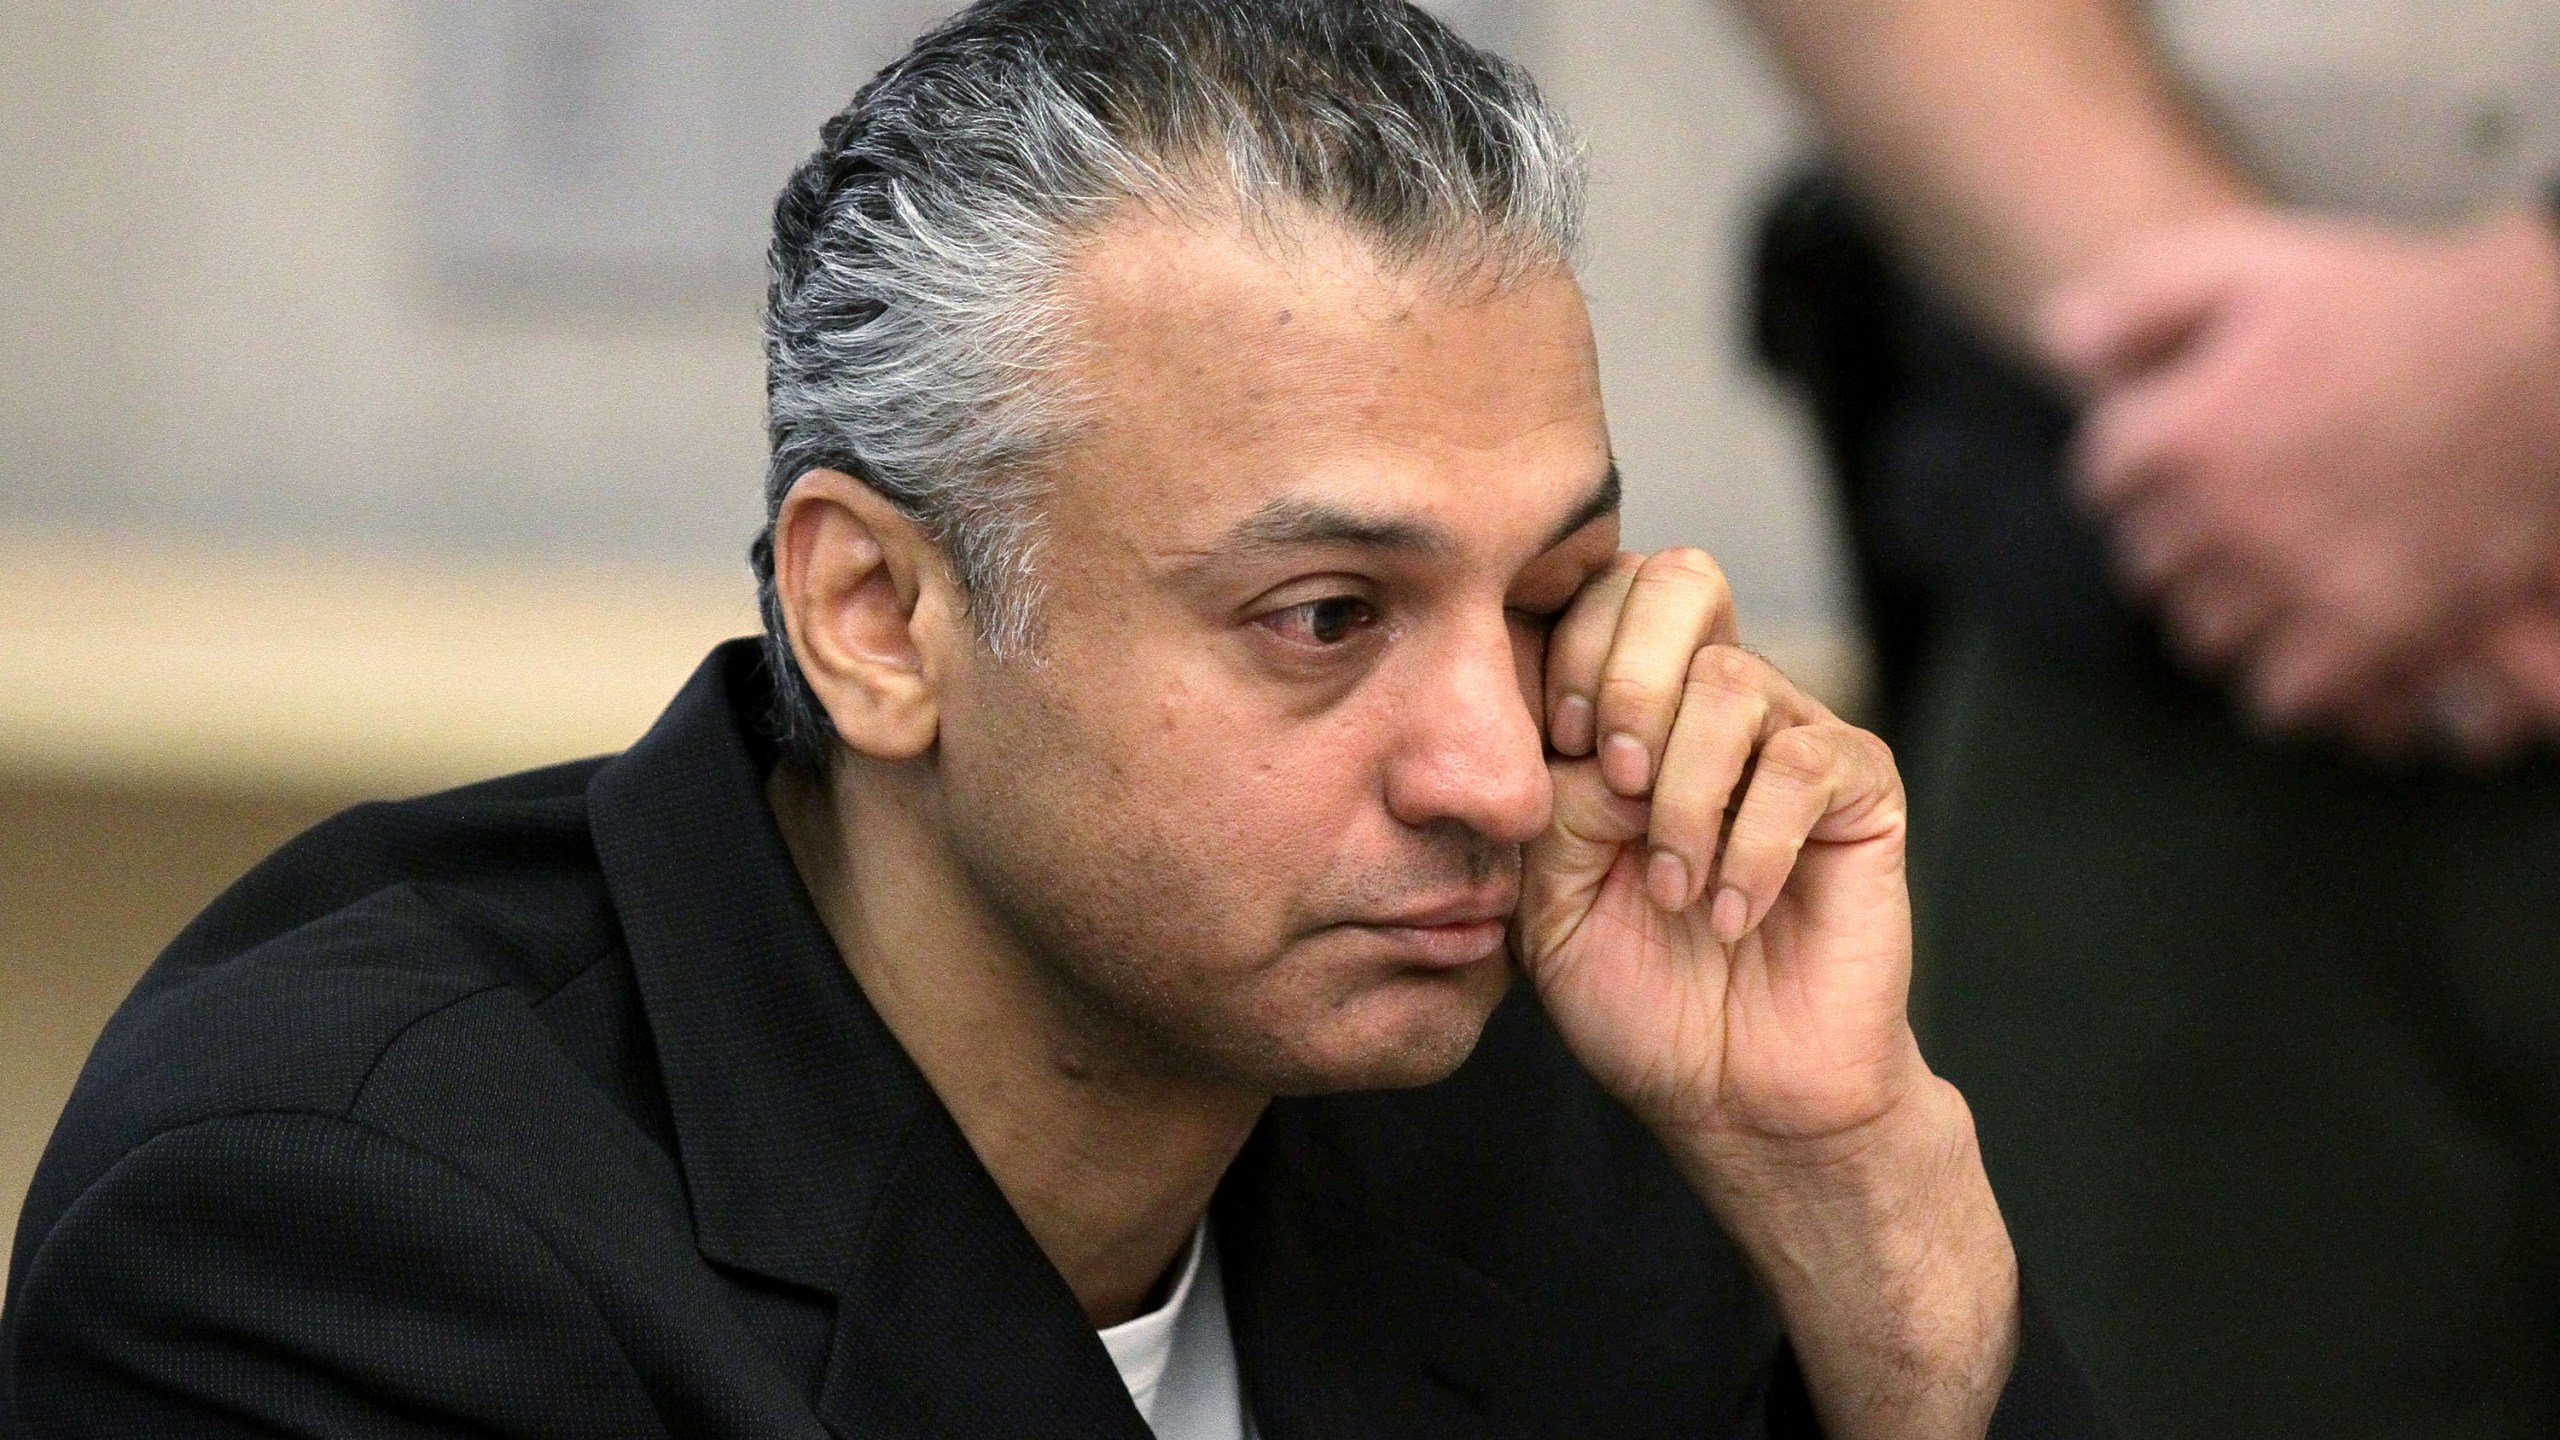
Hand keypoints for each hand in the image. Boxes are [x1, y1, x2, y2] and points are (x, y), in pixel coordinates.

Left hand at [1515, 549, 1918, 1147]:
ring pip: (1732, 680)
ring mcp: (1788, 738)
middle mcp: (1709, 705)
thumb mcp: (1546, 896)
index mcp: (1626, 709)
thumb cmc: (1633, 993)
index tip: (1555, 745)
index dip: (1572, 646)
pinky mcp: (1859, 790)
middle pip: (1680, 583)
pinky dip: (1750, 846)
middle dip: (1628, 678)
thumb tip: (1587, 732)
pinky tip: (1728, 915)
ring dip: (1683, 793)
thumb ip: (1546, 797)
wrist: (1731, 1089)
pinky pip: (1805, 763)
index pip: (1599, 592)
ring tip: (1674, 888)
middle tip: (1612, 785)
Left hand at [2042, 208, 2559, 734]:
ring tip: (2269, 569)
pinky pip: (2280, 695)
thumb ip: (2138, 302)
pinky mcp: (2373, 632)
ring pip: (2203, 633)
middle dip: (2178, 533)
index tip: (2175, 452)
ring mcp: (2300, 581)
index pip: (2101, 481)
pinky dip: (2287, 673)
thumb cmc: (2404, 306)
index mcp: (2188, 432)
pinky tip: (2308, 633)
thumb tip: (2054, 340)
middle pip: (2147, 563)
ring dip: (2227, 605)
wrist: (2548, 359)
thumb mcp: (2256, 263)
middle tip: (2230, 508)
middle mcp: (2230, 517)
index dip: (2139, 461)